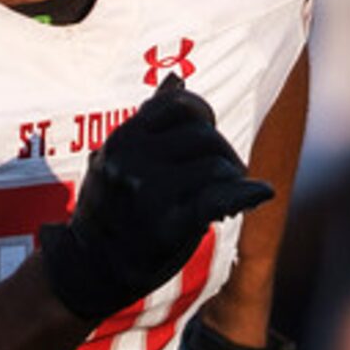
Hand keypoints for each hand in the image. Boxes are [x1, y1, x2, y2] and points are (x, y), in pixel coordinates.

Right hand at [38, 75, 272, 322]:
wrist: (88, 269)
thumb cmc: (111, 212)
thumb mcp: (118, 158)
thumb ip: (149, 122)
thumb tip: (176, 80)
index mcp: (123, 139)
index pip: (181, 104)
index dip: (203, 116)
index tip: (206, 136)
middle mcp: (133, 160)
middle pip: (205, 136)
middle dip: (222, 153)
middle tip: (225, 174)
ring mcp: (150, 192)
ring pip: (217, 166)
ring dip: (231, 179)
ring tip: (224, 195)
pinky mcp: (168, 224)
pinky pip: (219, 197)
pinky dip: (246, 194)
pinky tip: (261, 193)